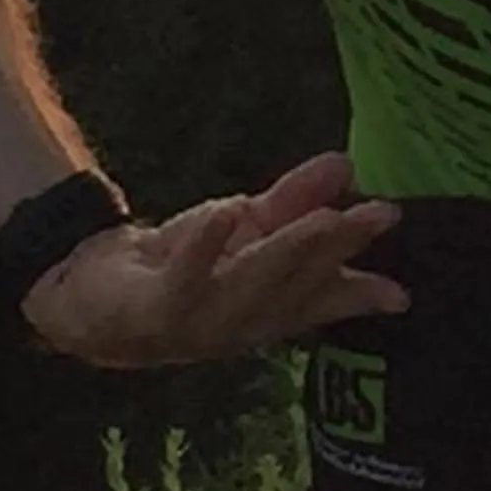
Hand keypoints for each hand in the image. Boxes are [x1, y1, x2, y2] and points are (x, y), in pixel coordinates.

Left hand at [20, 152, 408, 368]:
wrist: (90, 296)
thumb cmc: (184, 265)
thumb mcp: (246, 225)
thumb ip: (295, 199)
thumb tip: (348, 165)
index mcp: (268, 308)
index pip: (321, 300)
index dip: (360, 295)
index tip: (401, 291)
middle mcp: (237, 325)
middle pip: (292, 289)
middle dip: (335, 253)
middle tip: (377, 216)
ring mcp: (194, 322)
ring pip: (247, 290)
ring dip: (287, 255)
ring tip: (324, 219)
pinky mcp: (151, 309)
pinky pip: (181, 278)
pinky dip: (206, 247)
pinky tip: (228, 212)